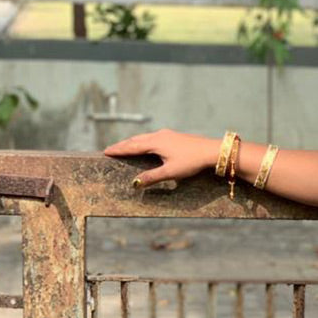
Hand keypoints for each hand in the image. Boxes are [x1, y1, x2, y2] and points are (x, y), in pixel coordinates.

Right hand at [102, 129, 216, 186]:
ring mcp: (167, 134)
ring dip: (133, 142)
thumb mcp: (170, 172)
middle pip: (136, 140)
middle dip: (123, 145)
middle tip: (111, 149)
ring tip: (125, 147)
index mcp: (155, 142)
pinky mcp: (174, 136)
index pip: (131, 146)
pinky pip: (153, 137)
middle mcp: (159, 135)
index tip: (106, 151)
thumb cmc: (191, 162)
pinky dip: (144, 141)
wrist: (211, 151)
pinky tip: (146, 144)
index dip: (118, 150)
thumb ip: (151, 177)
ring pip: (145, 137)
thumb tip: (135, 183)